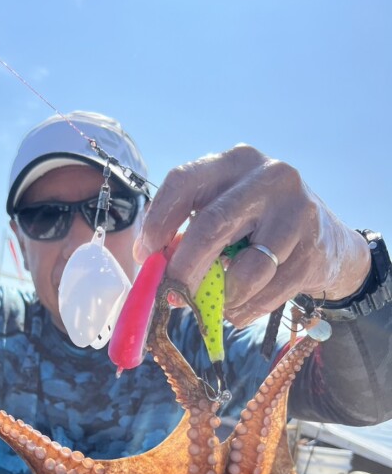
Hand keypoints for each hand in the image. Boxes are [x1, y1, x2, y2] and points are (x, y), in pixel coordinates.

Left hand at [134, 145, 370, 327]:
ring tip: (215, 306)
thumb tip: (151, 270)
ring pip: (245, 269)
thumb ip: (189, 234)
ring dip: (221, 298)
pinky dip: (245, 310)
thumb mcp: (225, 217)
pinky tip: (239, 310)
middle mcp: (268, 177)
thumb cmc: (259, 229)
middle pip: (211, 225)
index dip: (158, 220)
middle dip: (185, 267)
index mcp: (233, 163)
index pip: (183, 181)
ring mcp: (296, 211)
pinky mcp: (312, 250)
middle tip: (172, 294)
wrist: (328, 244)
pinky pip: (267, 292)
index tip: (145, 254)